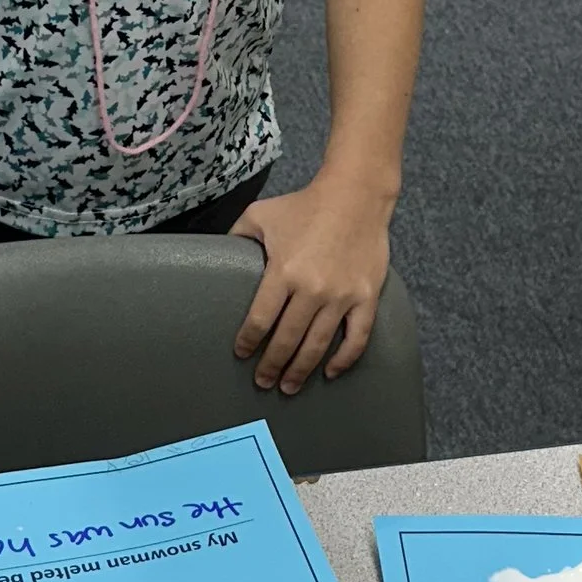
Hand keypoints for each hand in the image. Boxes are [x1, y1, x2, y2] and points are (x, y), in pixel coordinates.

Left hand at [230, 173, 393, 393]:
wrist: (356, 194)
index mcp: (283, 271)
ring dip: (301, 371)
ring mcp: (341, 295)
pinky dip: (343, 360)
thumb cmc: (305, 205)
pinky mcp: (366, 296)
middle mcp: (312, 289)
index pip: (260, 320)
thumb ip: (236, 236)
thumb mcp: (260, 215)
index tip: (241, 354)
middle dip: (271, 366)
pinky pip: (356, 338)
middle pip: (286, 340)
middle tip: (263, 382)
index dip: (248, 342)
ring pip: (317, 346)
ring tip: (288, 387)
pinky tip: (330, 372)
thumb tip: (214, 254)